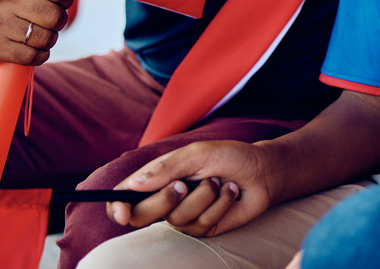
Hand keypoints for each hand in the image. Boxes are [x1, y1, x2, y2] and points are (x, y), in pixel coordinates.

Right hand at [107, 140, 274, 236]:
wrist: (262, 171)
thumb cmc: (229, 156)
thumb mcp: (197, 154)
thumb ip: (166, 168)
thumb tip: (134, 184)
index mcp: (158, 176)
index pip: (124, 195)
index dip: (117, 206)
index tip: (122, 213)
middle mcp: (166, 197)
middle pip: (142, 214)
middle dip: (163, 200)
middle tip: (183, 185)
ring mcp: (184, 213)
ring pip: (176, 219)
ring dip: (201, 197)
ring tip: (218, 181)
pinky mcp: (203, 226)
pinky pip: (200, 224)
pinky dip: (218, 205)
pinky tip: (230, 193)